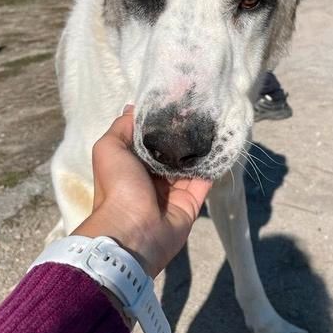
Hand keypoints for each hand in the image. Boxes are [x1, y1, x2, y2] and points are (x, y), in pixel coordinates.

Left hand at [73, 105, 211, 276]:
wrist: (133, 231)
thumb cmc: (118, 186)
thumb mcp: (109, 148)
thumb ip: (123, 127)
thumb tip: (135, 108)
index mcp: (132, 164)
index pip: (150, 139)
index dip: (161, 121)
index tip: (177, 101)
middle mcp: (153, 176)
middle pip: (172, 150)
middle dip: (183, 132)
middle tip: (201, 108)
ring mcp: (174, 190)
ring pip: (190, 163)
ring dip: (201, 146)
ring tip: (215, 120)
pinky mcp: (192, 202)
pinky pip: (205, 180)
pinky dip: (213, 164)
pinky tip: (223, 144)